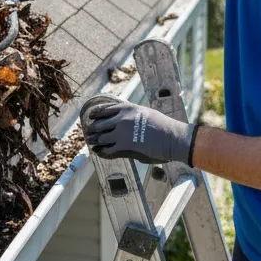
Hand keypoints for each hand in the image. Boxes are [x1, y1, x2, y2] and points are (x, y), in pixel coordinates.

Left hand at [82, 96, 197, 165]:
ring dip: (95, 140)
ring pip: (101, 136)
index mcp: (127, 107)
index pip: (105, 109)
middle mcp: (122, 117)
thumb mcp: (145, 113)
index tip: (90, 117)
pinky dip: (103, 151)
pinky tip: (100, 152)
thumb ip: (132, 114)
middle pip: (100, 123)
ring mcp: (122, 131)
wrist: (171, 136)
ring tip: (91, 142)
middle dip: (93, 129)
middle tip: (89, 133)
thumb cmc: (162, 125)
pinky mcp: (125, 144)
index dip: (95, 114)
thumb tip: (124, 116)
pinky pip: (108, 148)